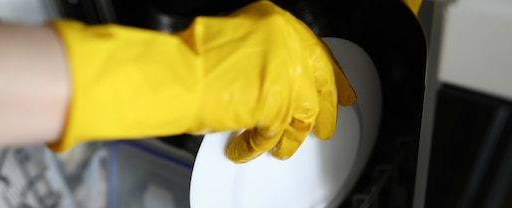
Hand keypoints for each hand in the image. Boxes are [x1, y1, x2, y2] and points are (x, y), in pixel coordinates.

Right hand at [176, 1, 356, 162]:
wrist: (179, 73)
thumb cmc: (195, 55)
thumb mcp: (236, 37)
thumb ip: (263, 53)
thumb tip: (275, 76)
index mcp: (278, 23)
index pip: (318, 54)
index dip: (333, 78)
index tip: (340, 92)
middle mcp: (288, 46)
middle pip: (320, 86)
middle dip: (323, 113)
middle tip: (323, 128)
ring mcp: (286, 77)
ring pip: (303, 115)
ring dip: (292, 137)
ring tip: (283, 148)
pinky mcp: (276, 107)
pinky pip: (275, 134)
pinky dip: (259, 147)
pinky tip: (248, 150)